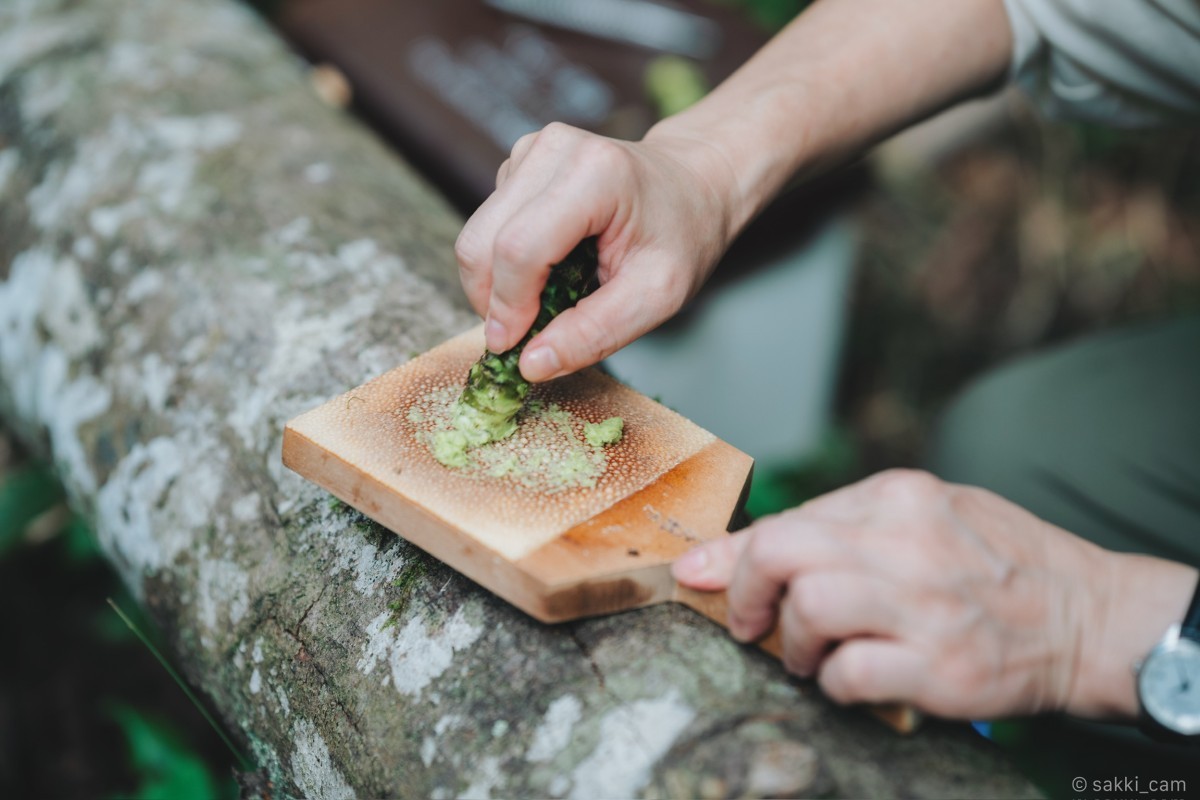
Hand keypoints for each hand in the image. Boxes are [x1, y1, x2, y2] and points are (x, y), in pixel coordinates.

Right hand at [454, 122, 739, 380]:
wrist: (695, 184)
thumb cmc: (683, 235)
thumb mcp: (657, 296)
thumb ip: (595, 333)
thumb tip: (531, 365)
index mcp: (595, 174)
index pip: (520, 248)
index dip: (508, 307)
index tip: (513, 349)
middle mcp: (553, 150)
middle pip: (483, 240)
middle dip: (492, 300)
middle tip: (523, 336)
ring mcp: (531, 151)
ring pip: (477, 234)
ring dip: (497, 283)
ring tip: (545, 300)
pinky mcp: (519, 162)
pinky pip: (488, 225)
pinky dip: (505, 262)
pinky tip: (548, 268)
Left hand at [672, 469, 1197, 720]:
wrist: (1087, 615)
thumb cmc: (998, 563)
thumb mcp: (927, 516)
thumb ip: (843, 526)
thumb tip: (746, 548)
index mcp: (900, 496)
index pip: (791, 518)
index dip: (732, 552)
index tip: (698, 573)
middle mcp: (908, 543)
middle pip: (783, 551)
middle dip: (746, 589)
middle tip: (750, 620)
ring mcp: (925, 604)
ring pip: (810, 607)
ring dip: (792, 640)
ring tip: (806, 654)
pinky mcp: (939, 665)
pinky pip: (849, 672)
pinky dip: (833, 682)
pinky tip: (846, 680)